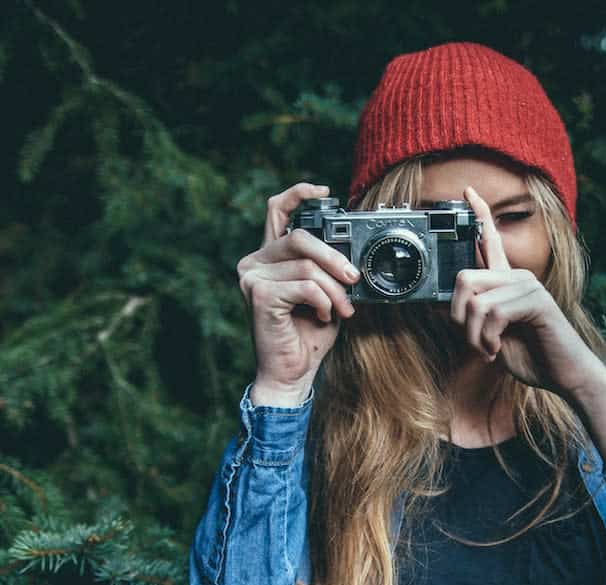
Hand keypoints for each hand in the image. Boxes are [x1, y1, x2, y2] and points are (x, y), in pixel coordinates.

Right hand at [236, 182, 360, 402]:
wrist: (292, 373)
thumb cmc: (308, 335)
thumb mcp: (325, 294)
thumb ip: (327, 269)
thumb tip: (351, 254)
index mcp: (269, 257)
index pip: (277, 211)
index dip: (299, 194)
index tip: (325, 191)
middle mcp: (255, 262)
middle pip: (300, 237)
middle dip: (335, 258)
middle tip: (353, 279)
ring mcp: (252, 277)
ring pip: (307, 266)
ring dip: (334, 290)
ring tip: (342, 309)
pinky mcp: (258, 294)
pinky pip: (305, 286)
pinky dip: (323, 301)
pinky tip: (321, 316)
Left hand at [449, 186, 605, 400]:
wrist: (565, 375)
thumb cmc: (532, 356)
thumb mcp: (491, 337)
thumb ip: (471, 318)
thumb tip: (441, 306)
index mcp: (507, 282)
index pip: (491, 240)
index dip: (479, 214)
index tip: (468, 191)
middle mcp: (517, 277)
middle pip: (463, 278)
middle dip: (458, 318)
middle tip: (475, 342)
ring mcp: (528, 286)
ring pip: (475, 302)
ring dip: (474, 336)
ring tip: (490, 350)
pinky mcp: (536, 301)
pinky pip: (493, 314)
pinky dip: (488, 339)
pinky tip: (499, 349)